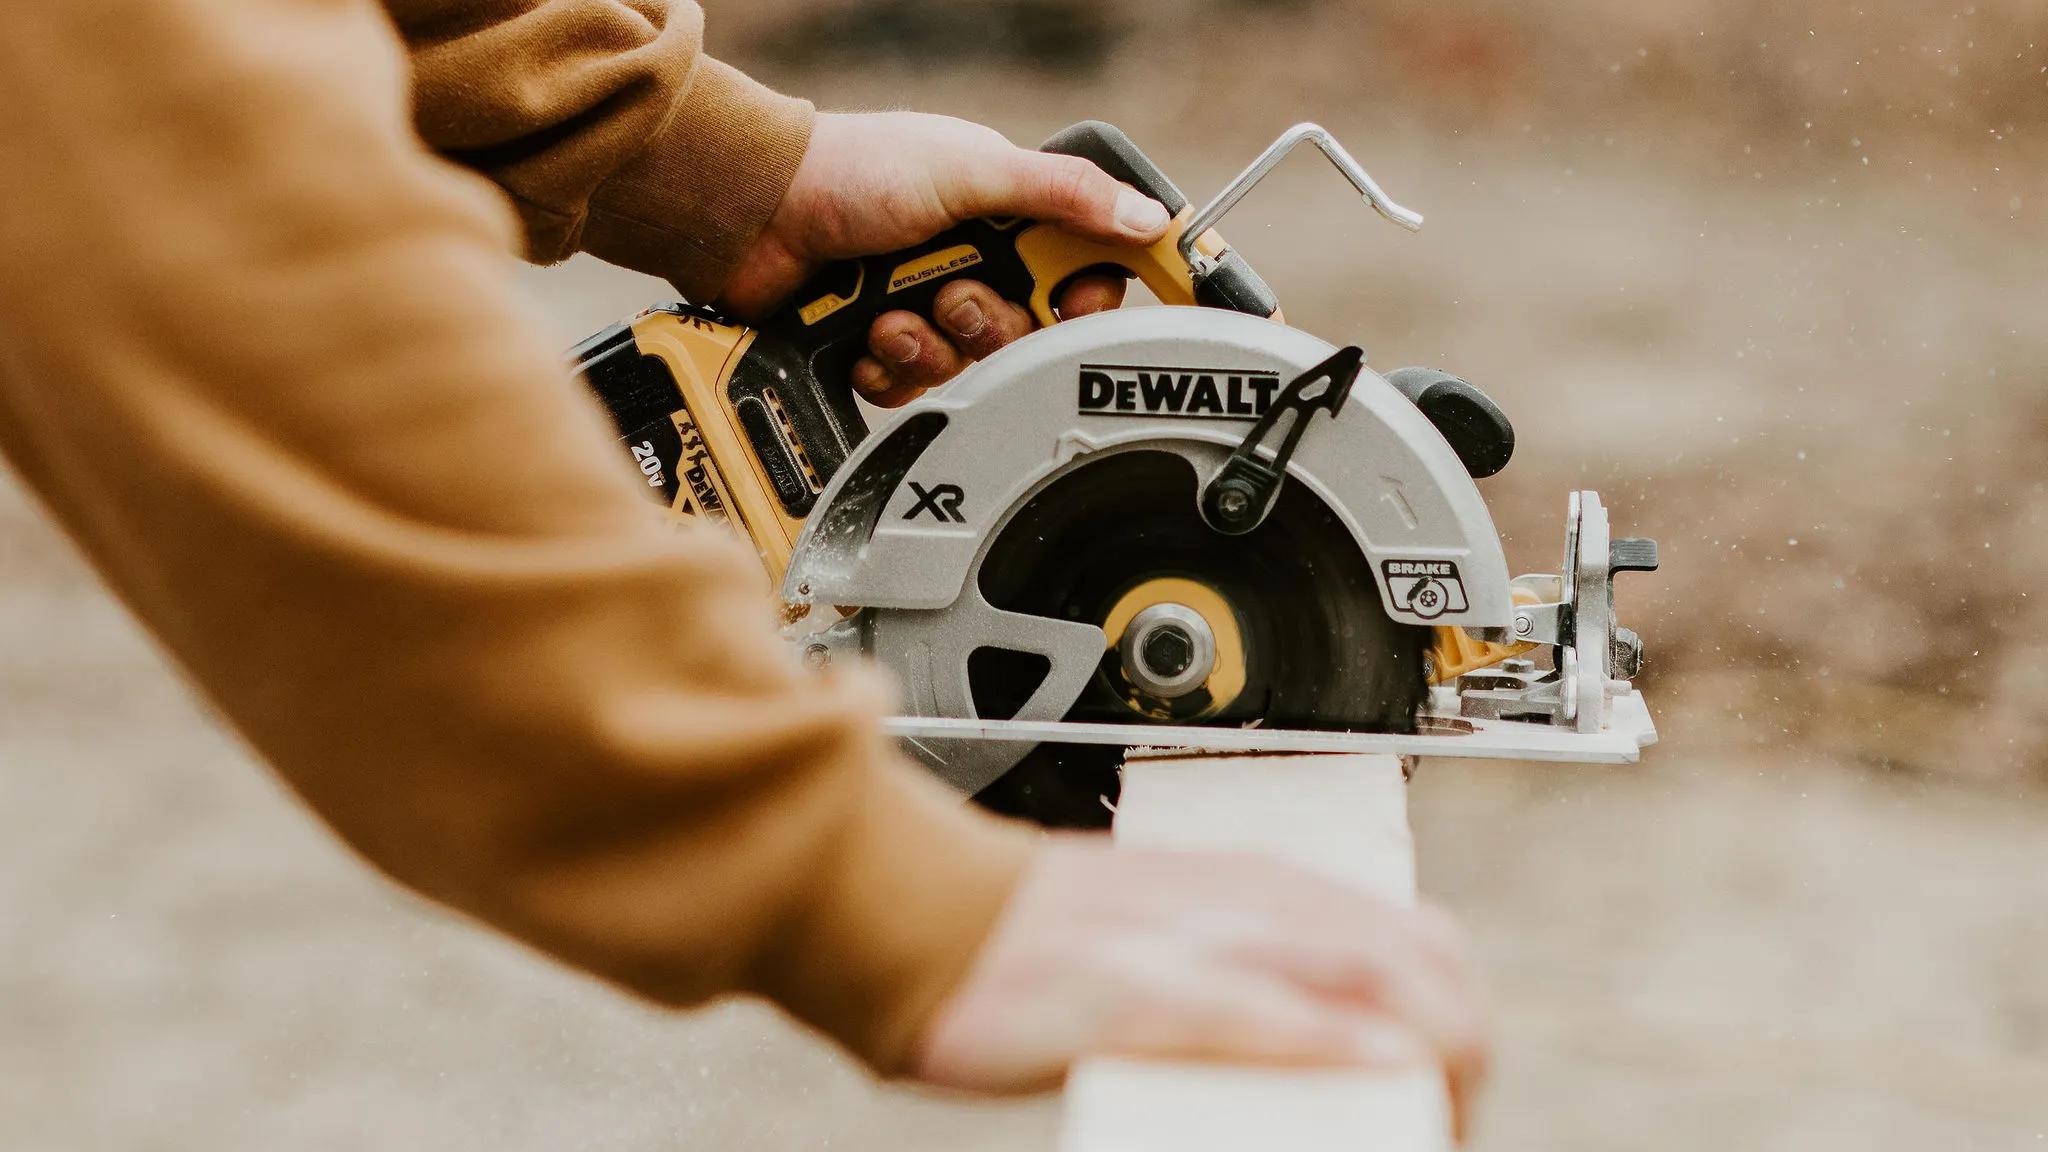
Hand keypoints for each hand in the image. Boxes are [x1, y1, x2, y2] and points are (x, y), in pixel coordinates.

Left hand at [722, 112, 1171, 407]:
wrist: (753, 215)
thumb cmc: (852, 171)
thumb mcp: (972, 170)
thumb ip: (1064, 194)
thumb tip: (1148, 217)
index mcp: (1006, 214)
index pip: (1080, 270)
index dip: (1083, 298)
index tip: (1073, 306)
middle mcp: (972, 262)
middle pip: (1027, 332)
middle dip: (989, 324)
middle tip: (954, 297)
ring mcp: (926, 306)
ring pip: (970, 367)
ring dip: (931, 345)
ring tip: (893, 310)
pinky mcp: (882, 346)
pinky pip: (915, 390)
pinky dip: (890, 367)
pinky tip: (865, 334)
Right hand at [912, 840, 1490, 1136]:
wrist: (922, 914)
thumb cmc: (1042, 940)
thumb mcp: (1177, 932)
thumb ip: (1250, 970)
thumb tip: (1327, 1040)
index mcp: (1262, 886)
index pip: (1420, 943)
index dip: (1463, 1020)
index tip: (1454, 1090)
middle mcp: (1245, 900)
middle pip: (1416, 965)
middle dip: (1462, 1052)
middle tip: (1444, 1127)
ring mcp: (1194, 940)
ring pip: (1361, 977)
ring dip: (1423, 1058)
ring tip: (1425, 1127)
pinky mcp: (1135, 990)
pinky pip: (1251, 1014)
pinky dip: (1324, 1042)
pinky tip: (1370, 1070)